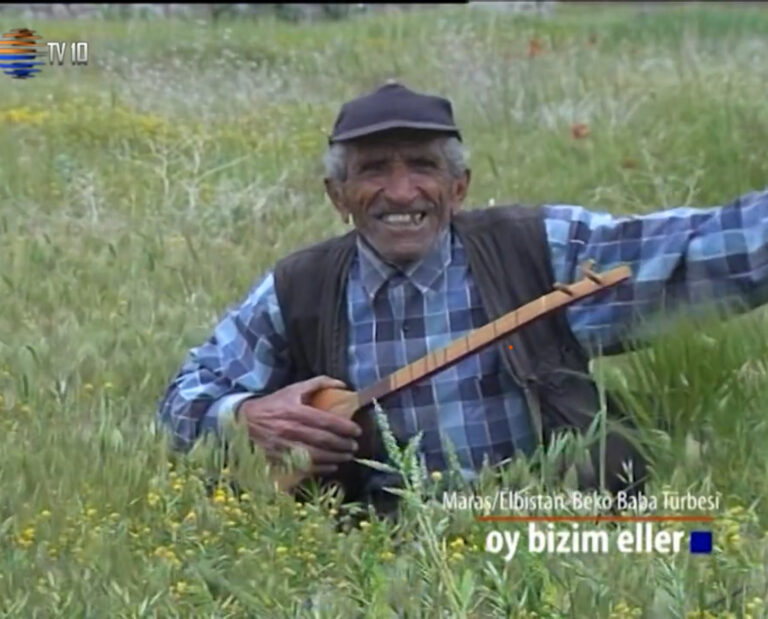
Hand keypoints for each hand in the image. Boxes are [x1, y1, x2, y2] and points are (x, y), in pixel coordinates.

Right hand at [237, 376, 361, 474]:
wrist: (244, 422)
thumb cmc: (274, 404)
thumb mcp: (294, 389)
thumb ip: (319, 384)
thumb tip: (343, 385)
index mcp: (295, 411)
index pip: (326, 421)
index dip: (344, 427)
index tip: (357, 431)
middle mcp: (290, 430)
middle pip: (323, 440)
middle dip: (343, 445)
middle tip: (355, 446)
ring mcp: (284, 447)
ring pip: (316, 456)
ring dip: (335, 458)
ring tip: (347, 456)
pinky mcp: (279, 460)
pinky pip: (304, 468)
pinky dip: (320, 469)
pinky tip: (332, 466)